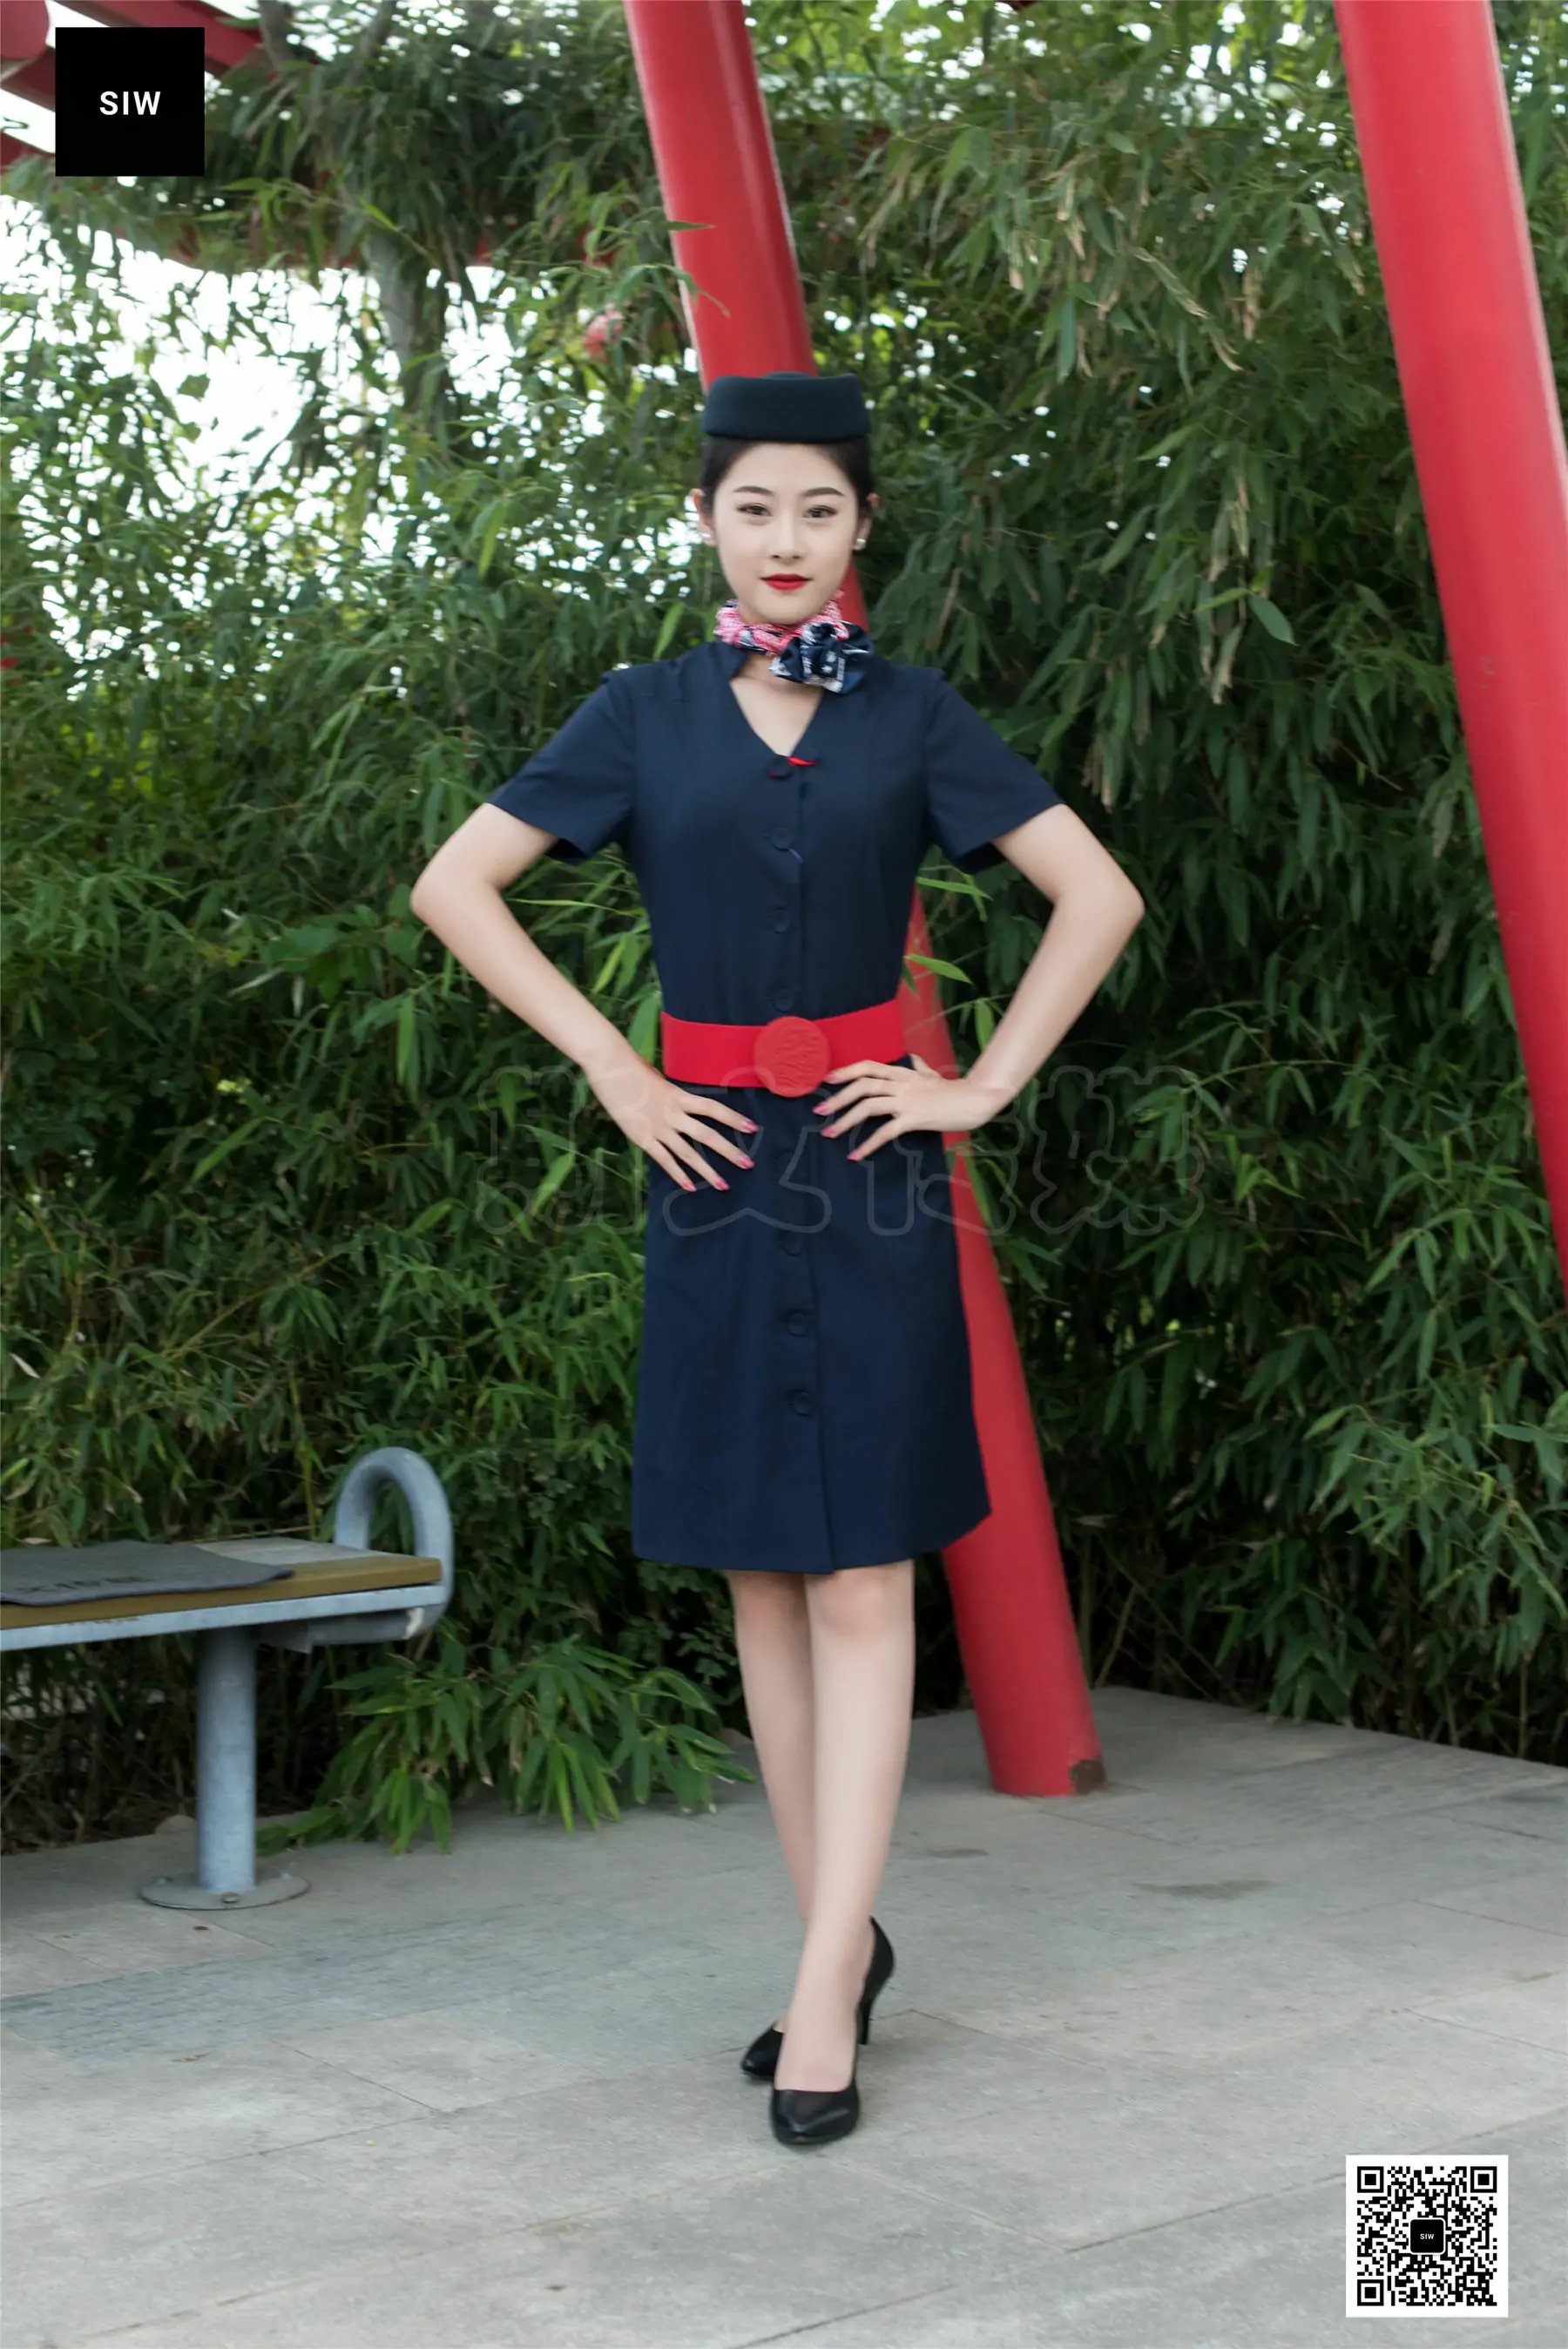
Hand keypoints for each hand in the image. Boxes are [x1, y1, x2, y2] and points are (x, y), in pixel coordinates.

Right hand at [586, 1054, 756, 1191]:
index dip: (733, 1119)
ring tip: (723, 1185)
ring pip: (688, 1153)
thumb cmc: (631, 1069)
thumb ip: (671, 1094)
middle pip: (707, 1135)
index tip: (752, 1128)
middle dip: (729, 1151)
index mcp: (679, 1096)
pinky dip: (678, 1175)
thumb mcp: (659, 1080)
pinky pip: (665, 1160)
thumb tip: (680, 1102)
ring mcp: (659, 1128)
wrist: (609, 1068)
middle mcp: (674, 1113)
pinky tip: (690, 1187)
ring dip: (707, 1171)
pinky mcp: (643, 1138)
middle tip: (747, 1164)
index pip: (713, 1109)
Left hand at [814, 1053, 1013, 1159]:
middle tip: (819, 1112)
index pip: (869, 1066)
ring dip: (846, 1120)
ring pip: (868, 1106)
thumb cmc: (956, 1091)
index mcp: (903, 1073)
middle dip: (837, 1098)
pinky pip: (885, 1132)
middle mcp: (902, 1084)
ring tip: (830, 1133)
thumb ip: (920, 1068)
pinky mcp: (914, 1118)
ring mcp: (907, 1101)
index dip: (846, 1071)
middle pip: (862, 1085)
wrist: (977, 1099)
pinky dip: (868, 1144)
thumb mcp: (934, 1076)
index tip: (827, 1080)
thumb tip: (915, 1059)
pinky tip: (857, 1155)